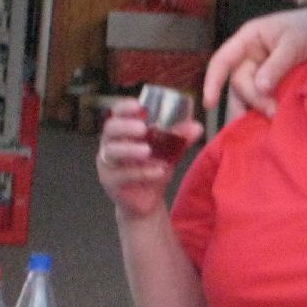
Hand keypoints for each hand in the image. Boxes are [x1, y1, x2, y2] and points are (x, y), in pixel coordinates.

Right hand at [96, 100, 203, 217]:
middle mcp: (111, 145)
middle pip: (110, 130)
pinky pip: (122, 176)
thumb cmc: (153, 168)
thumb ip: (180, 138)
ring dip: (130, 150)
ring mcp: (108, 164)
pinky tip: (159, 171)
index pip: (117, 114)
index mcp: (123, 132)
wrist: (147, 200)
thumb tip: (197, 126)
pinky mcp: (111, 183)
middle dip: (125, 127)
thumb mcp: (169, 151)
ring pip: (112, 153)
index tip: (138, 105)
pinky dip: (141, 172)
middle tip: (143, 128)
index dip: (124, 108)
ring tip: (147, 151)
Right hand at [201, 6, 306, 117]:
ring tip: (262, 128)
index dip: (212, 82)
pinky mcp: (275, 79)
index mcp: (248, 38)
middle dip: (251, 99)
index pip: (222, 61)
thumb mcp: (295, 44)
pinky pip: (264, 95)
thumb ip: (276, 66)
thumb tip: (259, 88)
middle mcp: (250, 54)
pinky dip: (265, 106)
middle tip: (271, 113)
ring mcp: (262, 67)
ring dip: (255, 108)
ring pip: (250, 92)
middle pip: (238, 82)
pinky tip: (269, 122)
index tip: (210, 105)